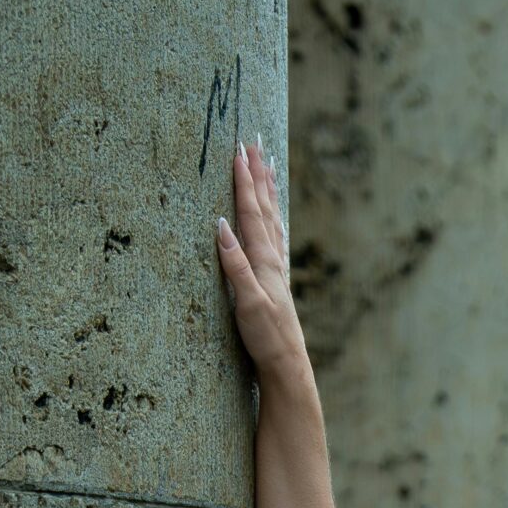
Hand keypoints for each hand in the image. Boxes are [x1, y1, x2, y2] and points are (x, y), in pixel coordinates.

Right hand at [214, 137, 308, 378]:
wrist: (287, 363)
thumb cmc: (266, 336)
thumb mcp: (247, 302)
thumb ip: (235, 265)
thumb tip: (221, 227)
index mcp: (263, 261)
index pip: (251, 213)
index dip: (244, 182)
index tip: (239, 152)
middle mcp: (272, 259)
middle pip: (265, 208)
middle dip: (258, 175)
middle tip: (254, 144)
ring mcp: (275, 268)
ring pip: (272, 219)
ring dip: (268, 191)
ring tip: (267, 166)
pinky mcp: (274, 280)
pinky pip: (274, 236)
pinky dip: (271, 217)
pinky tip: (272, 214)